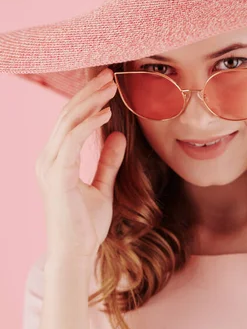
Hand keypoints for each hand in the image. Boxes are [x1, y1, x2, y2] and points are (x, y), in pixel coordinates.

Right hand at [35, 67, 126, 274]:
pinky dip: (88, 124)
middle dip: (89, 93)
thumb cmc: (86, 225)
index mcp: (56, 160)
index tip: (108, 86)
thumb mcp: (101, 186)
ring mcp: (49, 167)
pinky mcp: (57, 177)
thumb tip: (117, 137)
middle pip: (66, 115)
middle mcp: (48, 159)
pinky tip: (105, 113)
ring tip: (111, 86)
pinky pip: (72, 141)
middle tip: (110, 75)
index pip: (69, 121)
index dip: (87, 100)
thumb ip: (107, 162)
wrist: (77, 253)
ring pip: (67, 123)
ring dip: (90, 101)